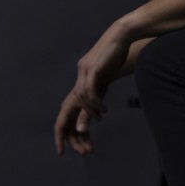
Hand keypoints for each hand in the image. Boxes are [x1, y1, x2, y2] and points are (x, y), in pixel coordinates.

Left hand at [53, 25, 129, 156]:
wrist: (121, 36)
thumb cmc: (115, 58)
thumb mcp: (105, 82)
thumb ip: (97, 99)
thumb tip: (90, 120)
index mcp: (81, 81)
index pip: (68, 110)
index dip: (63, 132)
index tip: (65, 149)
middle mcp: (79, 77)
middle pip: (68, 108)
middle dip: (71, 129)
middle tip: (82, 147)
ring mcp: (84, 72)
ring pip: (80, 100)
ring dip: (90, 114)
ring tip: (101, 119)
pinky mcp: (93, 68)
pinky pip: (89, 91)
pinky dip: (94, 104)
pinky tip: (103, 111)